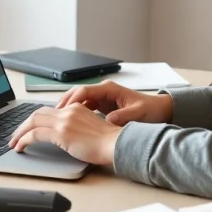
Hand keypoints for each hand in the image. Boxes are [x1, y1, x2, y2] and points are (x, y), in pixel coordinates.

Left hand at [8, 103, 121, 164]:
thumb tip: (64, 138)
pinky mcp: (61, 132)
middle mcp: (68, 111)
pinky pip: (34, 134)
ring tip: (13, 142)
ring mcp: (64, 121)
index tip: (29, 128)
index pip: (50, 110)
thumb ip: (77, 128)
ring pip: (33, 121)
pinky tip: (20, 147)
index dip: (36, 119)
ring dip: (20, 132)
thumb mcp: (91, 129)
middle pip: (38, 113)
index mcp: (76, 108)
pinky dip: (24, 139)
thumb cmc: (109, 142)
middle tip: (16, 135)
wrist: (116, 144)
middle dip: (23, 125)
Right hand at [55, 80, 172, 125]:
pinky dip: (75, 112)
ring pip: (79, 100)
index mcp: (109, 89)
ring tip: (57, 119)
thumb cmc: (149, 109)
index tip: (64, 110)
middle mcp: (103, 90)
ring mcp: (102, 97)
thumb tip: (108, 120)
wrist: (158, 109)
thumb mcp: (137, 113)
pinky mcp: (102, 105)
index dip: (72, 100)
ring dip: (68, 107)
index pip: (85, 91)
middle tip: (53, 114)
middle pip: (78, 93)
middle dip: (65, 102)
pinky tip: (69, 122)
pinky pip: (84, 106)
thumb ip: (123, 116)